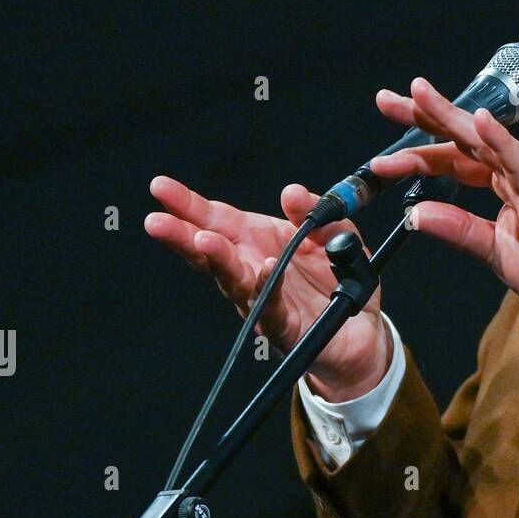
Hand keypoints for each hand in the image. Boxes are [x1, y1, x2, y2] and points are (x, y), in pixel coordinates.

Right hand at [144, 176, 389, 401]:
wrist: (361, 330)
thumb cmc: (337, 280)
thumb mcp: (334, 233)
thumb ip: (314, 210)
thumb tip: (290, 192)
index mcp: (258, 242)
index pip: (216, 219)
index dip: (188, 204)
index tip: (159, 187)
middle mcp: (251, 270)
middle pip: (209, 251)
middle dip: (181, 235)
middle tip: (157, 221)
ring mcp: (262, 301)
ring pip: (233, 280)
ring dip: (217, 259)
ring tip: (202, 240)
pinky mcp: (284, 327)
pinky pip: (272, 306)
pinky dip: (267, 287)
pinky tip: (264, 268)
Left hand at [368, 77, 518, 317]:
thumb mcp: (492, 250)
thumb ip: (456, 228)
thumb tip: (414, 214)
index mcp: (507, 180)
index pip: (455, 157)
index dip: (418, 153)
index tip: (383, 158)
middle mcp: (518, 168)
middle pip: (462, 136)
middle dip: (423, 116)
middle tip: (386, 100)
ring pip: (482, 138)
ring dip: (449, 115)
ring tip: (418, 94)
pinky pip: (517, 160)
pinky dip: (498, 139)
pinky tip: (478, 121)